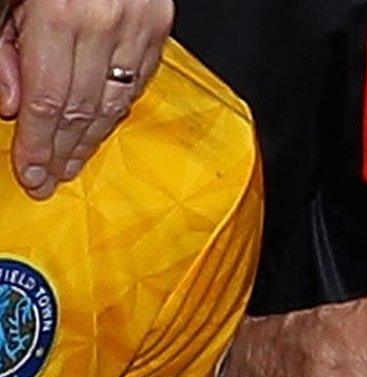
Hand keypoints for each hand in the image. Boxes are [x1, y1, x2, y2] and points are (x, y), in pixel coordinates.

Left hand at [0, 0, 171, 198]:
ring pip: (115, 100)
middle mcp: (106, 23)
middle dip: (63, 150)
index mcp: (61, 13)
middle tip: (49, 179)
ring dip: (91, 138)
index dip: (37, 143)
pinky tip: (101, 125)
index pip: (46, 99)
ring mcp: (140, 24)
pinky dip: (118, 106)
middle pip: (82, 108)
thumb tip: (12, 104)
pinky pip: (139, 79)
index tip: (30, 174)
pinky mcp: (160, 23)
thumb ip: (4, 49)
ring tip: (72, 163)